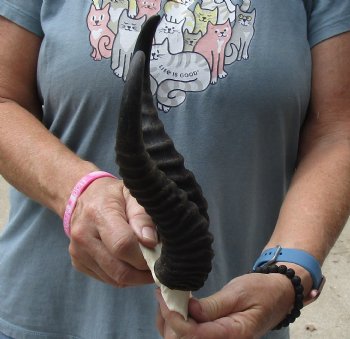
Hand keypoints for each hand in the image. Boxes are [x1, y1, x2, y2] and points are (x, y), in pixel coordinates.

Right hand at [68, 177, 157, 286]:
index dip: (144, 256)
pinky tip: (130, 263)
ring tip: (146, 264)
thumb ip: (142, 217)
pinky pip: (107, 279)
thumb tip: (150, 241)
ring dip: (135, 277)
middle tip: (157, 267)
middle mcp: (83, 235)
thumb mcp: (132, 195)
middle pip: (119, 269)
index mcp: (98, 214)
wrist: (85, 197)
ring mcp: (78, 252)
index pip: (123, 245)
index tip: (158, 256)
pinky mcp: (78, 262)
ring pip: (114, 279)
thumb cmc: (113, 195)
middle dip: (143, 273)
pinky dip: (123, 276)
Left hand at [156, 273, 294, 338]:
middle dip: (168, 321)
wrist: (276, 295)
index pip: (194, 335)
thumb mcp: (238, 293)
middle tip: (162, 295)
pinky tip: (174, 306)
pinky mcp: (214, 336)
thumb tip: (189, 311)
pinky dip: (177, 323)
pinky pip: (191, 335)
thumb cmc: (261, 291)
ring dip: (169, 323)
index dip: (175, 319)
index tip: (163, 296)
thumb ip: (214, 305)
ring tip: (164, 298)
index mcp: (233, 334)